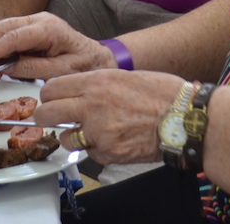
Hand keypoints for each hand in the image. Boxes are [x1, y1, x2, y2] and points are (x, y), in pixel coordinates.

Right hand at [0, 12, 113, 80]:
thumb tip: (8, 67)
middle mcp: (40, 19)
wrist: (98, 58)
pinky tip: (5, 61)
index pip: (13, 37)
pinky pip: (11, 32)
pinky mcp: (34, 26)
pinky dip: (3, 45)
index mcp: (48, 29)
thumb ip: (33, 69)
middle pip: (4, 27)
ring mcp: (36, 20)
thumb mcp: (60, 72)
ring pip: (4, 28)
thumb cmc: (84, 66)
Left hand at [37, 70, 185, 164]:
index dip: (48, 95)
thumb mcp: (122, 76)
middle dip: (45, 117)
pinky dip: (97, 149)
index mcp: (95, 82)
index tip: (50, 99)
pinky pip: (91, 153)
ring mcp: (99, 132)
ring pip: (66, 139)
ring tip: (89, 132)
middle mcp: (92, 107)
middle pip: (47, 114)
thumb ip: (95, 84)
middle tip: (50, 118)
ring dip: (73, 137)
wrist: (183, 118)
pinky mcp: (108, 153)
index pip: (52, 88)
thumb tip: (76, 91)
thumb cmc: (160, 93)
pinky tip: (112, 140)